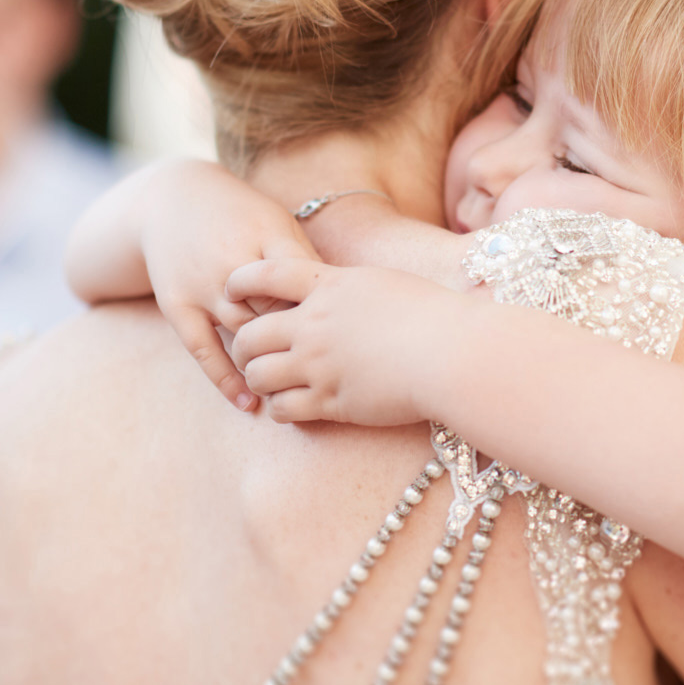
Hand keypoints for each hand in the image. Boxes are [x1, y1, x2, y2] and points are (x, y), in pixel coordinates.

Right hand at [138, 162, 319, 410]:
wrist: (170, 199)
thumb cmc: (239, 215)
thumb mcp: (275, 222)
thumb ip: (304, 259)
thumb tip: (343, 301)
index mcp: (266, 236)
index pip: (305, 283)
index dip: (328, 314)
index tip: (351, 339)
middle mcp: (233, 263)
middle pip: (277, 313)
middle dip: (304, 343)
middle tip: (335, 376)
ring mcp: (203, 286)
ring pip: (243, 335)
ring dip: (271, 366)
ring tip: (300, 395)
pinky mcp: (177, 305)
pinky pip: (203, 350)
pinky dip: (225, 379)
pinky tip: (248, 403)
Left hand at [225, 258, 470, 425]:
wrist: (451, 353)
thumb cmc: (432, 313)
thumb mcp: (382, 284)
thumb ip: (346, 288)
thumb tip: (330, 290)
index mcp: (329, 286)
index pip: (266, 274)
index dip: (241, 280)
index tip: (231, 288)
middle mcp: (314, 325)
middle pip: (249, 334)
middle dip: (242, 344)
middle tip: (250, 351)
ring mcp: (319, 366)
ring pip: (257, 375)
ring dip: (257, 378)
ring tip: (269, 381)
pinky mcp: (331, 402)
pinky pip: (283, 409)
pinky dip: (279, 409)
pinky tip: (292, 406)